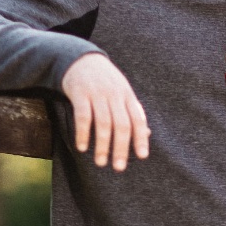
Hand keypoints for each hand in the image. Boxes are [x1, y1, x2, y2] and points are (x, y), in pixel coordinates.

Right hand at [60, 53, 149, 170]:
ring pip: (103, 123)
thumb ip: (132, 112)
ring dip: (102, 145)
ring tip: (100, 162)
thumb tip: (146, 135)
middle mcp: (114, 94)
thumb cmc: (105, 80)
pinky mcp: (79, 92)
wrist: (80, 58)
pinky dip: (83, 133)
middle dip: (121, 148)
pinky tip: (82, 147)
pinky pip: (83, 116)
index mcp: (127, 95)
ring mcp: (97, 93)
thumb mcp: (122, 92)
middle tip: (118, 167)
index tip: (142, 156)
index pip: (138, 119)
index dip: (140, 138)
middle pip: (121, 124)